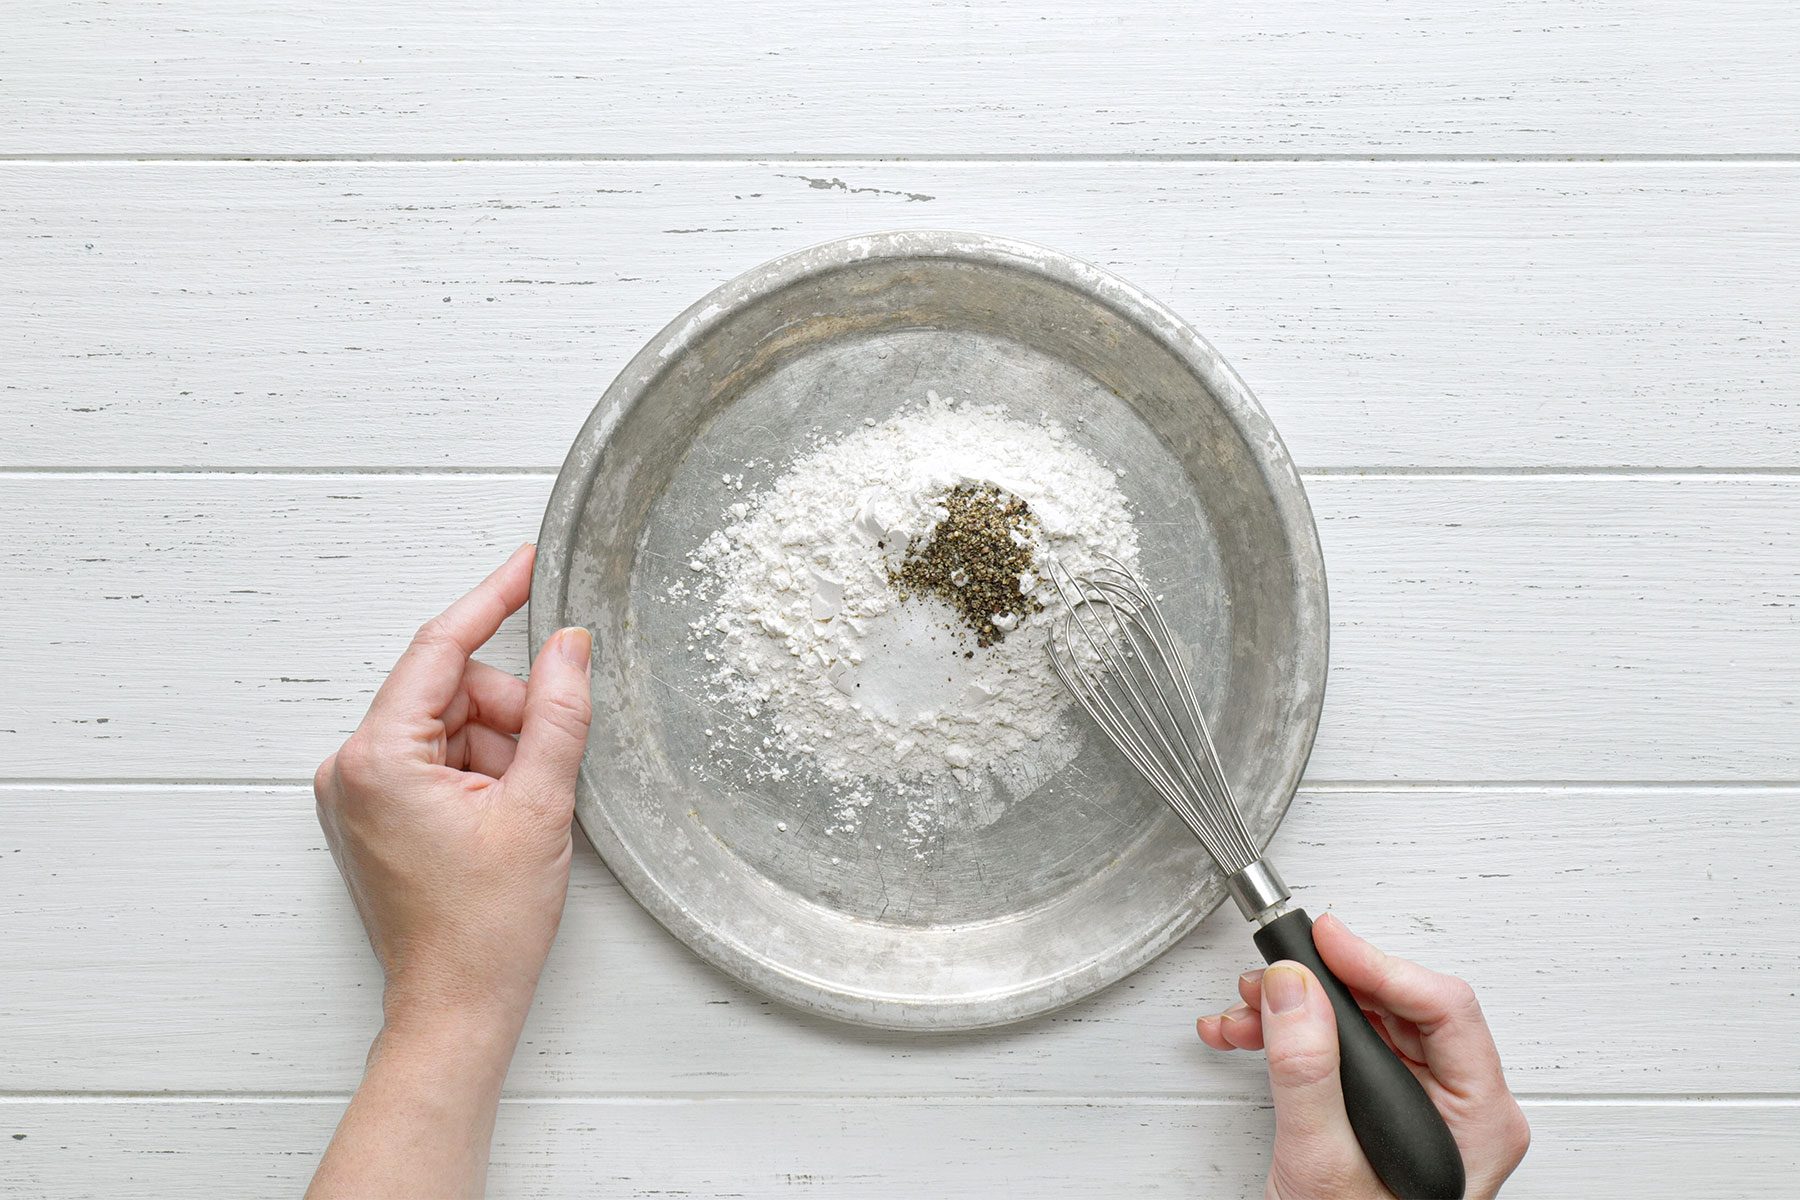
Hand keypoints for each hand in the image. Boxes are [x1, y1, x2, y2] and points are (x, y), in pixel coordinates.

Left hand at [315, 542, 593, 1035]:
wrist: (456, 1006)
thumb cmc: (484, 928)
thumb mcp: (539, 807)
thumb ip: (556, 714)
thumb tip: (569, 646)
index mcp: (377, 757)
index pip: (441, 648)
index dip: (493, 599)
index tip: (530, 564)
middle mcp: (351, 766)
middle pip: (452, 689)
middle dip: (510, 714)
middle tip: (545, 768)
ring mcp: (357, 790)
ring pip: (450, 724)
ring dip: (499, 750)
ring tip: (519, 814)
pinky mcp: (373, 811)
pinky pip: (437, 757)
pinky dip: (481, 771)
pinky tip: (501, 817)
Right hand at [1196, 913, 1528, 1198]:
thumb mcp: (1324, 1165)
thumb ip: (1308, 1073)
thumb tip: (1293, 990)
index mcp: (1477, 1119)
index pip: (1442, 1007)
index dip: (1378, 963)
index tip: (1323, 941)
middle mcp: (1457, 1105)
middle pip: (1397, 1004)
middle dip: (1323, 986)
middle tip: (1273, 973)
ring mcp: (1420, 1105)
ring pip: (1364, 1021)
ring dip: (1296, 1009)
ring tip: (1246, 1013)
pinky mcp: (1380, 1107)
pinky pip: (1342, 1048)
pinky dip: (1291, 1036)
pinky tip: (1249, 1036)